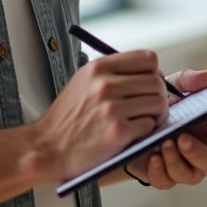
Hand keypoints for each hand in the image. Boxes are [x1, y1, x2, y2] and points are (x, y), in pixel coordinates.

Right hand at [33, 50, 168, 181]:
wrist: (48, 147)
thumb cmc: (68, 117)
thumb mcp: (84, 81)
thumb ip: (113, 72)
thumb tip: (150, 71)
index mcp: (99, 67)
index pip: (149, 58)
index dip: (154, 72)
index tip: (148, 84)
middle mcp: (105, 84)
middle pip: (157, 82)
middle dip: (158, 96)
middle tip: (151, 107)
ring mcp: (112, 108)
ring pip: (158, 103)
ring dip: (156, 114)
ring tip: (144, 121)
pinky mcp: (117, 132)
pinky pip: (150, 125)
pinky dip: (147, 131)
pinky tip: (133, 134)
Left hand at [126, 69, 206, 189]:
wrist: (129, 122)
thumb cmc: (157, 108)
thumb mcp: (171, 88)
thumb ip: (189, 81)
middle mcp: (200, 149)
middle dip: (198, 151)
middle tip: (182, 138)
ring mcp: (184, 166)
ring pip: (192, 175)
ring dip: (178, 161)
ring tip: (164, 144)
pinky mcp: (164, 176)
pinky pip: (167, 181)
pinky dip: (160, 171)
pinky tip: (153, 157)